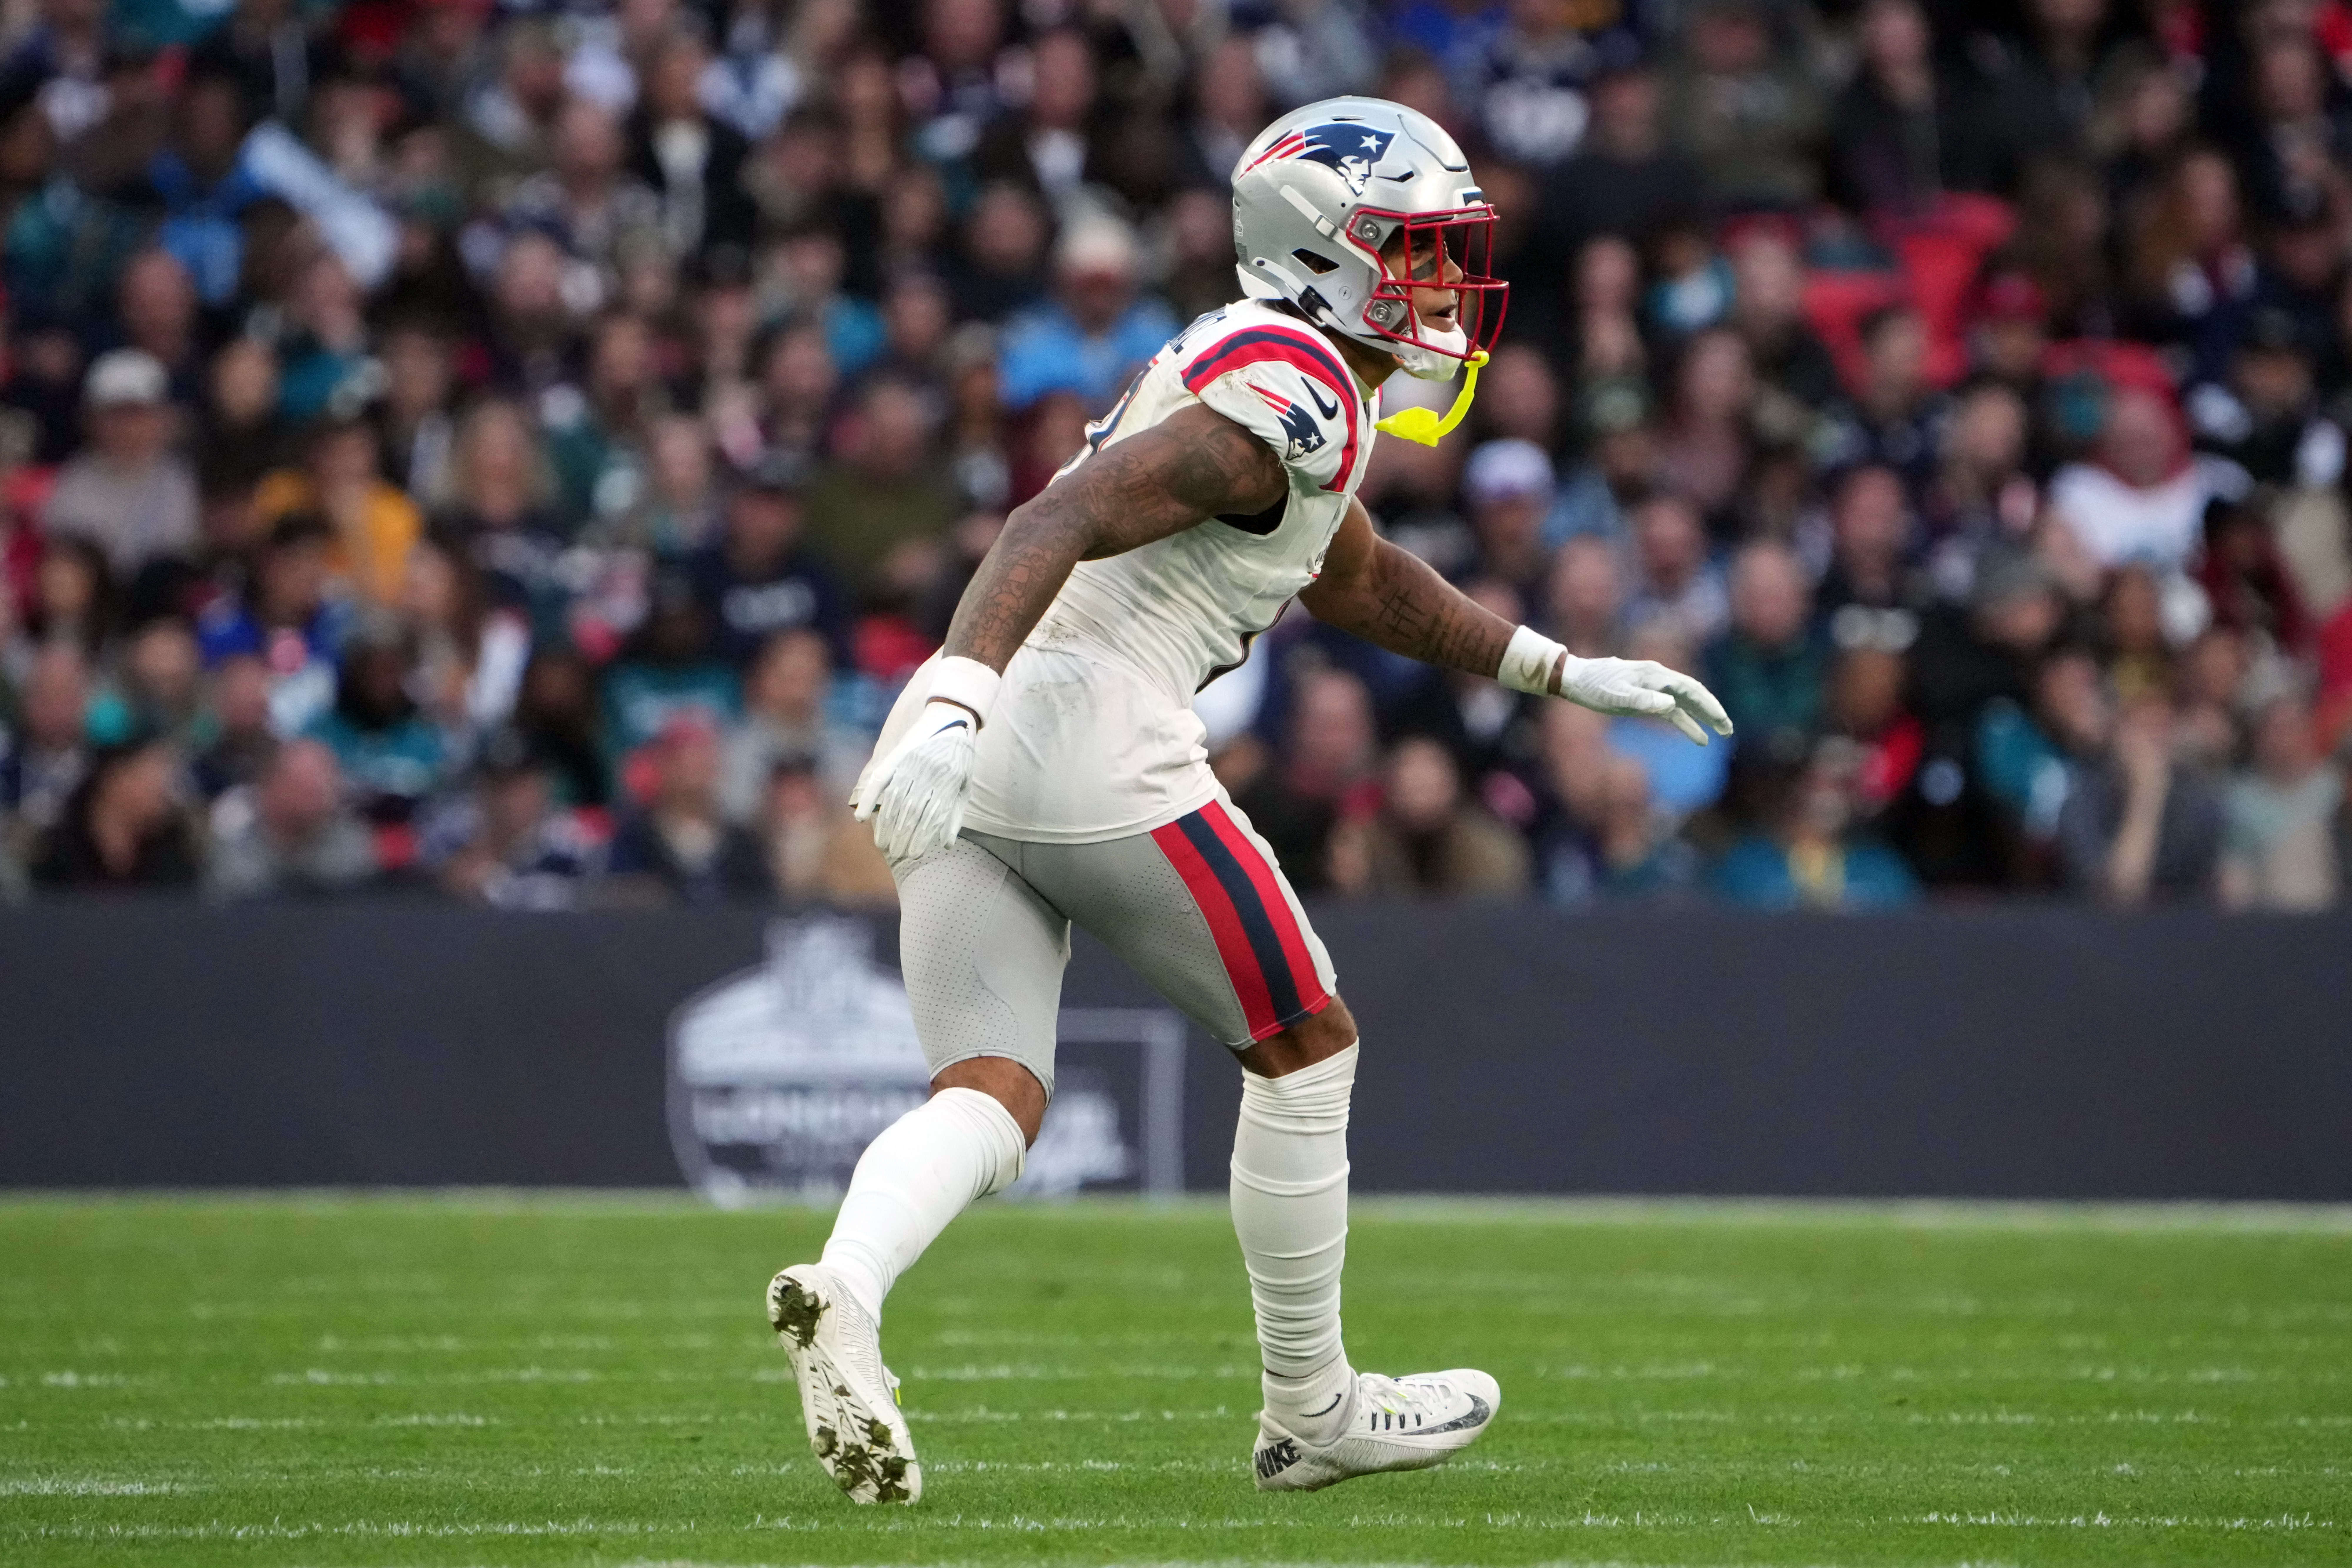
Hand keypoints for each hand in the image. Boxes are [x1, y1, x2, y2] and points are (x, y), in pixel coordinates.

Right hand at [854, 700, 978, 862]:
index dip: (921, 837)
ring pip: (894, 799)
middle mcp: (928, 771)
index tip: (914, 854)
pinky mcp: (896, 755)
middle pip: (911, 811)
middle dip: (902, 835)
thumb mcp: (964, 785)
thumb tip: (946, 845)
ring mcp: (910, 762)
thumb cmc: (960, 757)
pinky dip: (868, 799)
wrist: (952, 716)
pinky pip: (878, 780)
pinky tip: (861, 817)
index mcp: (948, 779)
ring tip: (882, 843)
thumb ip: (954, 814)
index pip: (931, 815)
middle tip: (896, 854)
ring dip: (886, 824)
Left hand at [1555, 656, 1733, 746]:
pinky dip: (1686, 722)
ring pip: (1686, 702)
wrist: (1576, 679)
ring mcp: (1654, 687)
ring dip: (1703, 717)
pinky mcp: (1647, 697)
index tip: (1722, 721)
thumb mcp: (1616, 696)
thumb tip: (1671, 705)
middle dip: (1712, 711)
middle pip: (1693, 694)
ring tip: (1721, 732)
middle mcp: (1659, 678)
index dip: (1708, 705)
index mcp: (1655, 675)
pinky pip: (1672, 710)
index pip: (1690, 689)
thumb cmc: (1594, 687)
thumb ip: (1642, 700)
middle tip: (1729, 729)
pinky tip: (1698, 737)